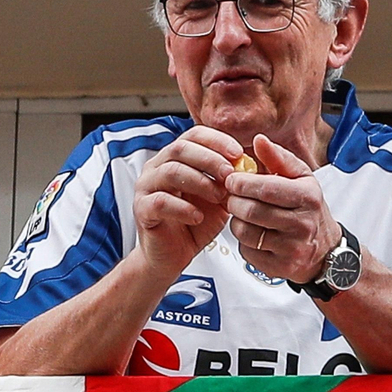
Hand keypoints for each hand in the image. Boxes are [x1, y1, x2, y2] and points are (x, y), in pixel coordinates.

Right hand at [132, 125, 243, 274]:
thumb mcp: (219, 198)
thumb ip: (229, 180)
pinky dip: (183, 208)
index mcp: (175, 158)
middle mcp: (157, 167)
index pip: (194, 135)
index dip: (217, 141)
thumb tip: (249, 164)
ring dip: (200, 182)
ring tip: (218, 197)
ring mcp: (146, 187)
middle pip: (180, 148)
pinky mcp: (142, 209)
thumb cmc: (194, 223)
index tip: (238, 154)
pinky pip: (161, 201)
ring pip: (170, 171)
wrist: (171, 256)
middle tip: (230, 175)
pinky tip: (198, 217)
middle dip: (210, 159)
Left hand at [226, 133, 341, 285]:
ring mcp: (291, 248)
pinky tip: (253, 233)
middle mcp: (302, 223)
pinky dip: (244, 241)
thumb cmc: (307, 208)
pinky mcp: (279, 267)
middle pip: (251, 211)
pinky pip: (247, 251)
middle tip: (231, 197)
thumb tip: (259, 139)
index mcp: (307, 196)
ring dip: (237, 221)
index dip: (242, 182)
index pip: (266, 188)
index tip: (231, 179)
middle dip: (234, 202)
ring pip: (245, 232)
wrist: (324, 249)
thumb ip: (278, 158)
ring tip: (243, 214)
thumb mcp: (300, 178)